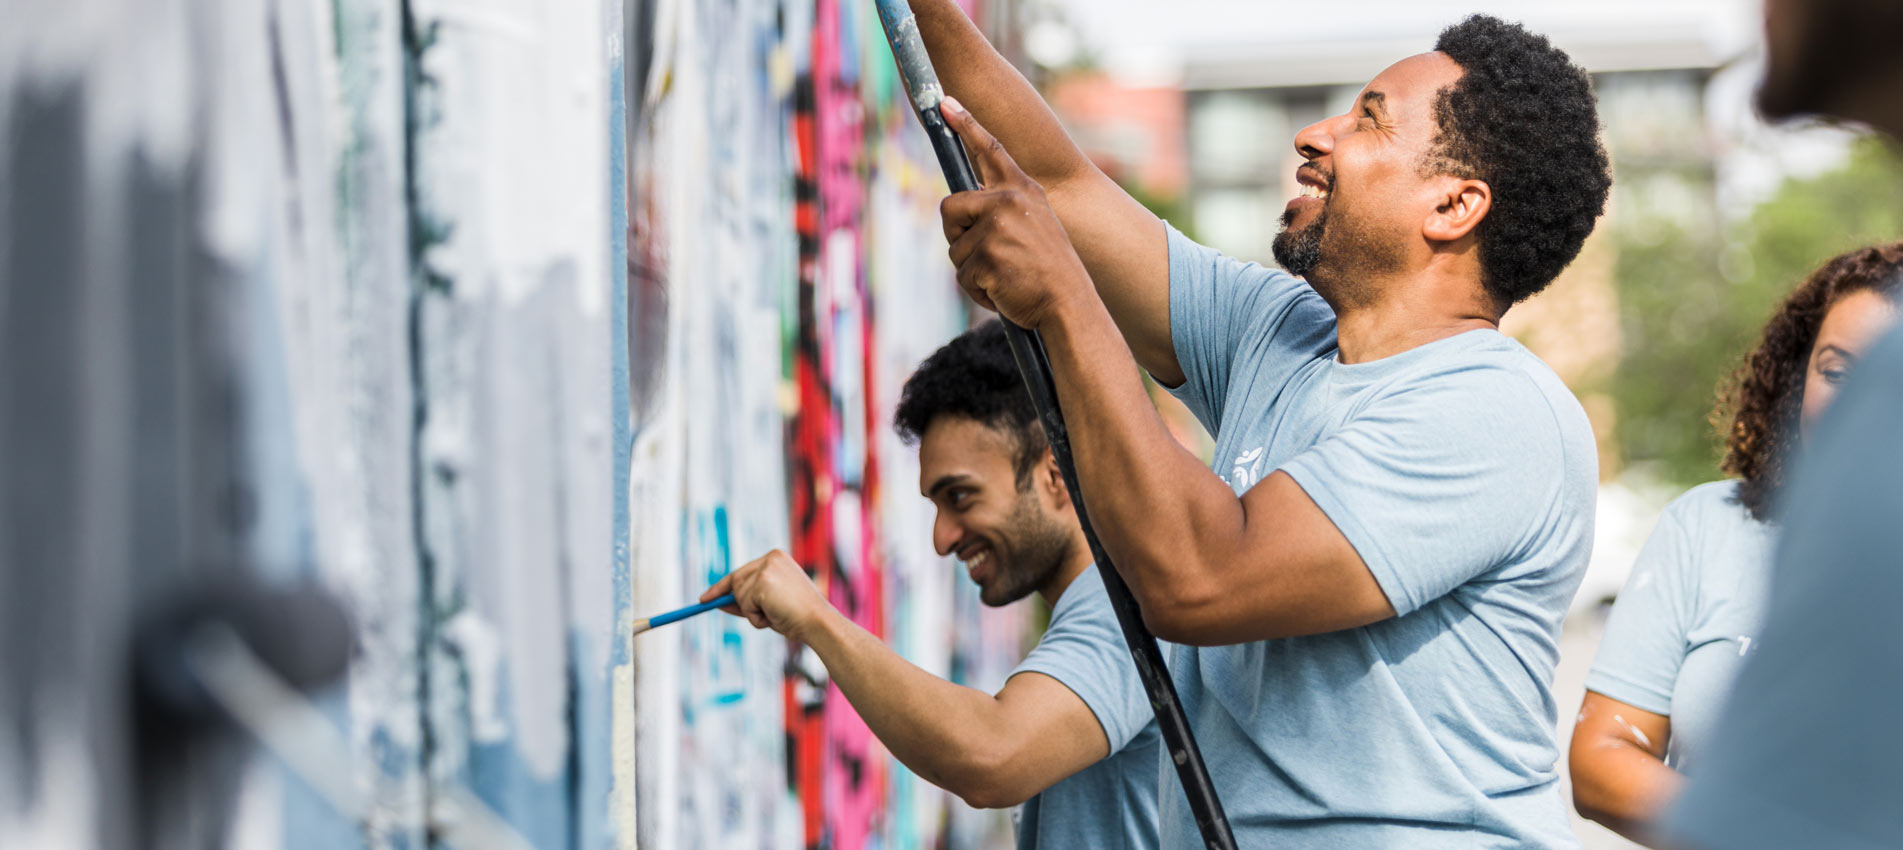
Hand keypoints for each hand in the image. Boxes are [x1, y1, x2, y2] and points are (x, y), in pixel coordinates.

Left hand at [701, 550, 832, 642]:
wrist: (819, 623)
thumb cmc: (799, 617)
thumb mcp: (771, 605)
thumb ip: (748, 601)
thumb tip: (719, 602)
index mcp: (777, 559)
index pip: (743, 571)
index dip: (723, 586)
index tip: (706, 598)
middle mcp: (770, 558)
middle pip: (736, 580)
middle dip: (727, 599)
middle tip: (717, 609)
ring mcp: (766, 569)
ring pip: (739, 594)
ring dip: (751, 613)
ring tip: (775, 616)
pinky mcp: (762, 582)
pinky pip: (744, 605)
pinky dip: (755, 617)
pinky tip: (774, 616)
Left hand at [938, 96, 1092, 329]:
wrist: (1070, 303)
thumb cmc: (1050, 270)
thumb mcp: (1037, 225)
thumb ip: (1005, 209)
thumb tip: (962, 208)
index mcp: (1023, 191)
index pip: (991, 148)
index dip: (967, 124)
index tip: (945, 102)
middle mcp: (1008, 202)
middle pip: (950, 207)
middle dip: (956, 234)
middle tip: (984, 253)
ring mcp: (996, 229)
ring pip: (954, 248)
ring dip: (972, 269)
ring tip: (1005, 275)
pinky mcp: (986, 257)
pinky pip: (962, 275)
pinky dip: (978, 290)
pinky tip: (1003, 291)